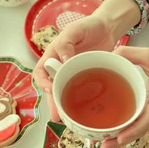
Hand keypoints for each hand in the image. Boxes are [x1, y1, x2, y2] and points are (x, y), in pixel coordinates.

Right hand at [33, 0, 140, 121]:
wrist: (108, 28)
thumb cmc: (88, 25)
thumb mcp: (74, 29)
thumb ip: (66, 43)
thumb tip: (63, 60)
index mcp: (53, 55)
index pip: (40, 72)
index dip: (42, 83)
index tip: (50, 90)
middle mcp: (61, 68)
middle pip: (53, 88)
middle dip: (54, 103)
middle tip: (58, 117)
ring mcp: (74, 75)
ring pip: (66, 93)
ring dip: (66, 107)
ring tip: (68, 121)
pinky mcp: (88, 80)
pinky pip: (82, 93)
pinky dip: (82, 103)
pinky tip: (84, 113)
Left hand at [101, 46, 148, 147]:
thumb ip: (129, 53)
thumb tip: (109, 56)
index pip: (148, 118)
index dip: (134, 130)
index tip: (120, 138)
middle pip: (139, 129)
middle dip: (122, 140)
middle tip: (103, 146)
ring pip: (136, 129)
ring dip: (119, 138)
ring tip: (101, 144)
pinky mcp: (146, 109)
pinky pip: (135, 122)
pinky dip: (123, 128)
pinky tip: (108, 132)